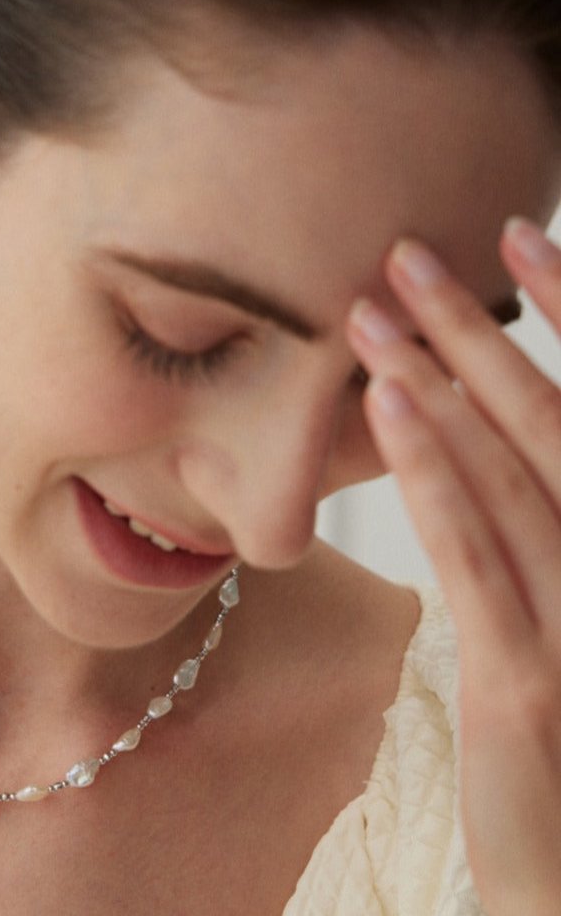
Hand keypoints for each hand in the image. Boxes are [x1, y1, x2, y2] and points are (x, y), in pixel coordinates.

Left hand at [345, 217, 560, 915]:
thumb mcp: (556, 617)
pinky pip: (476, 553)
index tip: (518, 237)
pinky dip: (434, 469)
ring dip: (441, 379)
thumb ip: (527, 526)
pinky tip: (390, 402)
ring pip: (510, 471)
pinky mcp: (528, 678)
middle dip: (481, 328)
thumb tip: (465, 431)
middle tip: (410, 251)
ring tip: (373, 310)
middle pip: (551, 420)